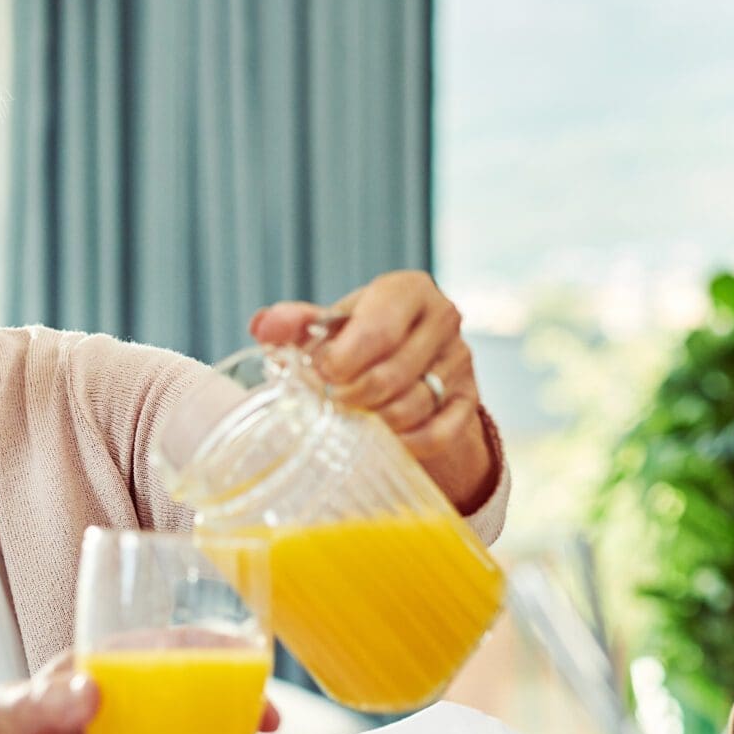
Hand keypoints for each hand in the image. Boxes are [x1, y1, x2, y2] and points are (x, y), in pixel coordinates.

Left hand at [252, 270, 496, 511]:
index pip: (376, 331)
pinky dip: (407, 443)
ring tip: (353, 415)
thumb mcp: (330, 324)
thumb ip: (296, 323)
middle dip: (351, 396)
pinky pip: (438, 433)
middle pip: (392, 375)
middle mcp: (443, 318)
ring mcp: (461, 360)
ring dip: (375, 421)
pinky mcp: (470, 399)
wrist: (406, 357)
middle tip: (330, 401)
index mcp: (408, 290)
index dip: (339, 362)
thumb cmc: (360, 337)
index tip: (319, 374)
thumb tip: (263, 326)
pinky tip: (384, 439)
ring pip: (413, 407)